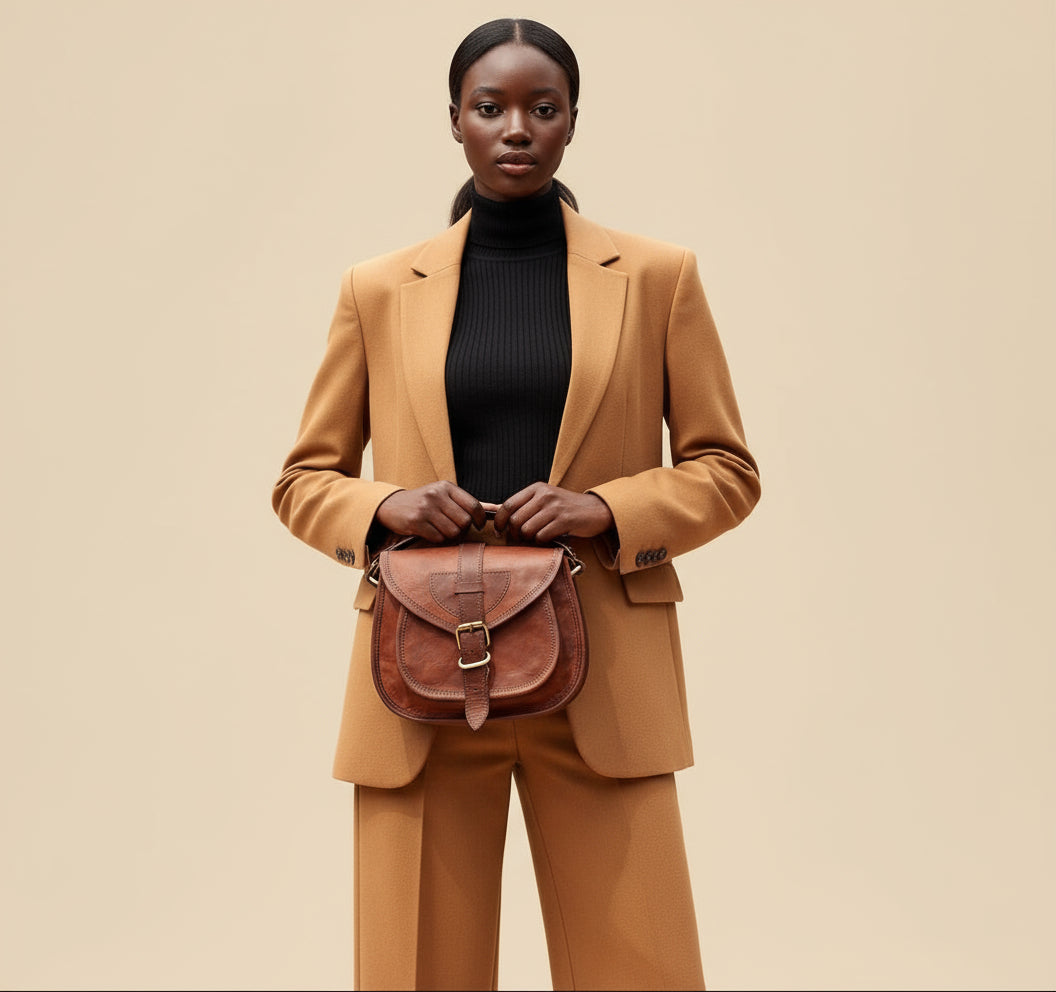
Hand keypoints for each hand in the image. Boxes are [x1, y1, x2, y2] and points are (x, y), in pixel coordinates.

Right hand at [374, 482, 486, 542]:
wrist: (391, 505)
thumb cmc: (423, 502)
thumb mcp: (445, 496)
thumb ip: (470, 502)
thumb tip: (498, 508)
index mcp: (446, 486)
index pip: (473, 505)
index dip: (480, 519)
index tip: (479, 525)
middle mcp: (436, 495)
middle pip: (465, 521)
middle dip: (462, 529)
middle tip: (454, 527)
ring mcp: (425, 508)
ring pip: (453, 531)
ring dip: (449, 535)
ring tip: (440, 529)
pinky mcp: (416, 521)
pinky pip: (438, 538)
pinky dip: (437, 539)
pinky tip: (430, 532)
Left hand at [492, 483, 614, 542]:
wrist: (597, 510)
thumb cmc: (567, 508)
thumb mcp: (545, 500)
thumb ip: (524, 505)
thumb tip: (496, 512)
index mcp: (536, 489)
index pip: (508, 505)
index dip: (499, 520)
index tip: (499, 531)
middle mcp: (544, 495)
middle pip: (515, 520)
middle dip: (515, 533)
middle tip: (521, 538)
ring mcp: (555, 507)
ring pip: (527, 530)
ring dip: (529, 539)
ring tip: (537, 537)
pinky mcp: (564, 520)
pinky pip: (542, 536)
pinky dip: (542, 542)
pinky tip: (548, 538)